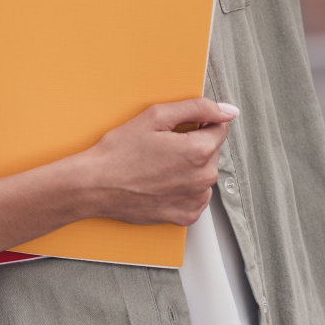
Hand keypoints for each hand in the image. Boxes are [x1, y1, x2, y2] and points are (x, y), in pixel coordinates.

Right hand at [75, 98, 238, 225]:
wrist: (96, 185)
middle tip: (161, 147)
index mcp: (200, 151)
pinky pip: (196, 196)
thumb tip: (228, 110)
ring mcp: (195, 200)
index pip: (220, 128)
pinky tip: (160, 182)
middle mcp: (204, 178)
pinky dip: (183, 188)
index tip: (177, 129)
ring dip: (188, 167)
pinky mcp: (186, 216)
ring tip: (158, 166)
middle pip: (212, 151)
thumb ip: (198, 108)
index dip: (198, 123)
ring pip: (204, 174)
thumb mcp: (156, 116)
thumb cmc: (120, 151)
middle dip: (193, 145)